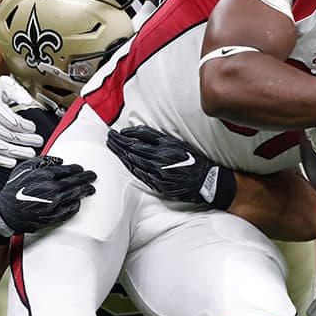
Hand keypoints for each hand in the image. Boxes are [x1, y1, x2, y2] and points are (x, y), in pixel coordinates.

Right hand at [0, 76, 43, 166]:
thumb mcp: (5, 84)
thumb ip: (18, 92)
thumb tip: (29, 102)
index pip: (13, 122)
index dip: (26, 127)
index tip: (34, 128)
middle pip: (8, 136)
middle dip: (26, 141)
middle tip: (38, 142)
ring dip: (17, 152)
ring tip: (30, 153)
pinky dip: (1, 160)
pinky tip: (13, 161)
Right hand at [0, 156, 95, 241]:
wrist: (5, 212)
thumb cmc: (14, 190)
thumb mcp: (24, 169)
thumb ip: (43, 161)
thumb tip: (60, 160)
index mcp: (45, 174)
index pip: (69, 170)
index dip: (78, 169)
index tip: (81, 168)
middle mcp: (51, 188)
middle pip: (76, 181)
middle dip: (87, 177)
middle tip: (93, 176)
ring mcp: (54, 202)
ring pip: (76, 194)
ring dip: (86, 190)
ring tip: (91, 188)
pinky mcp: (54, 215)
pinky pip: (71, 209)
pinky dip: (77, 204)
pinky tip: (79, 201)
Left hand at [106, 126, 235, 208]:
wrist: (206, 180)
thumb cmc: (194, 161)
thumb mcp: (179, 144)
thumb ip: (159, 139)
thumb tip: (138, 132)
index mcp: (167, 146)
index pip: (140, 137)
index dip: (126, 134)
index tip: (117, 132)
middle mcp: (161, 158)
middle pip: (133, 148)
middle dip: (119, 142)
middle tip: (109, 138)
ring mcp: (158, 172)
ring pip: (134, 161)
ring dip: (121, 154)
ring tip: (112, 147)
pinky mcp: (159, 183)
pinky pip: (141, 174)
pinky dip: (131, 167)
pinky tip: (125, 162)